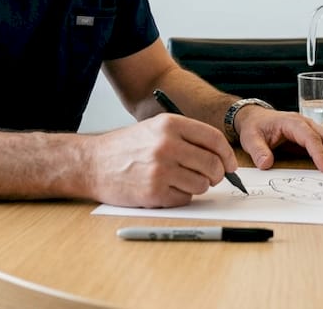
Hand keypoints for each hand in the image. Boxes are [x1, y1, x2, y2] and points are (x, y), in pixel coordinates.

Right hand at [85, 114, 237, 207]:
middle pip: (213, 164)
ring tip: (181, 181)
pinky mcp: (154, 192)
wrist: (92, 164)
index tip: (230, 165)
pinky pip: (185, 198)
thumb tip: (222, 157)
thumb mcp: (155, 128)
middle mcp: (166, 145)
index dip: (228, 155)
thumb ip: (187, 137)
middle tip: (211, 177)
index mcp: (170, 124)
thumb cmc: (126, 147)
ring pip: (202, 184)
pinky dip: (181, 196)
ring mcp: (160, 169)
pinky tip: (166, 189)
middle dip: (217, 174)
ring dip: (198, 186)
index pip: (214, 139)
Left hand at [233, 105, 322, 172]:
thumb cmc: (255, 127)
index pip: (309, 138)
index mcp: (292, 123)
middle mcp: (306, 123)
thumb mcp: (251, 138)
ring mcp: (312, 128)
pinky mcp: (314, 135)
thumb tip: (265, 163)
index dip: (319, 154)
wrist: (256, 118)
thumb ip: (258, 151)